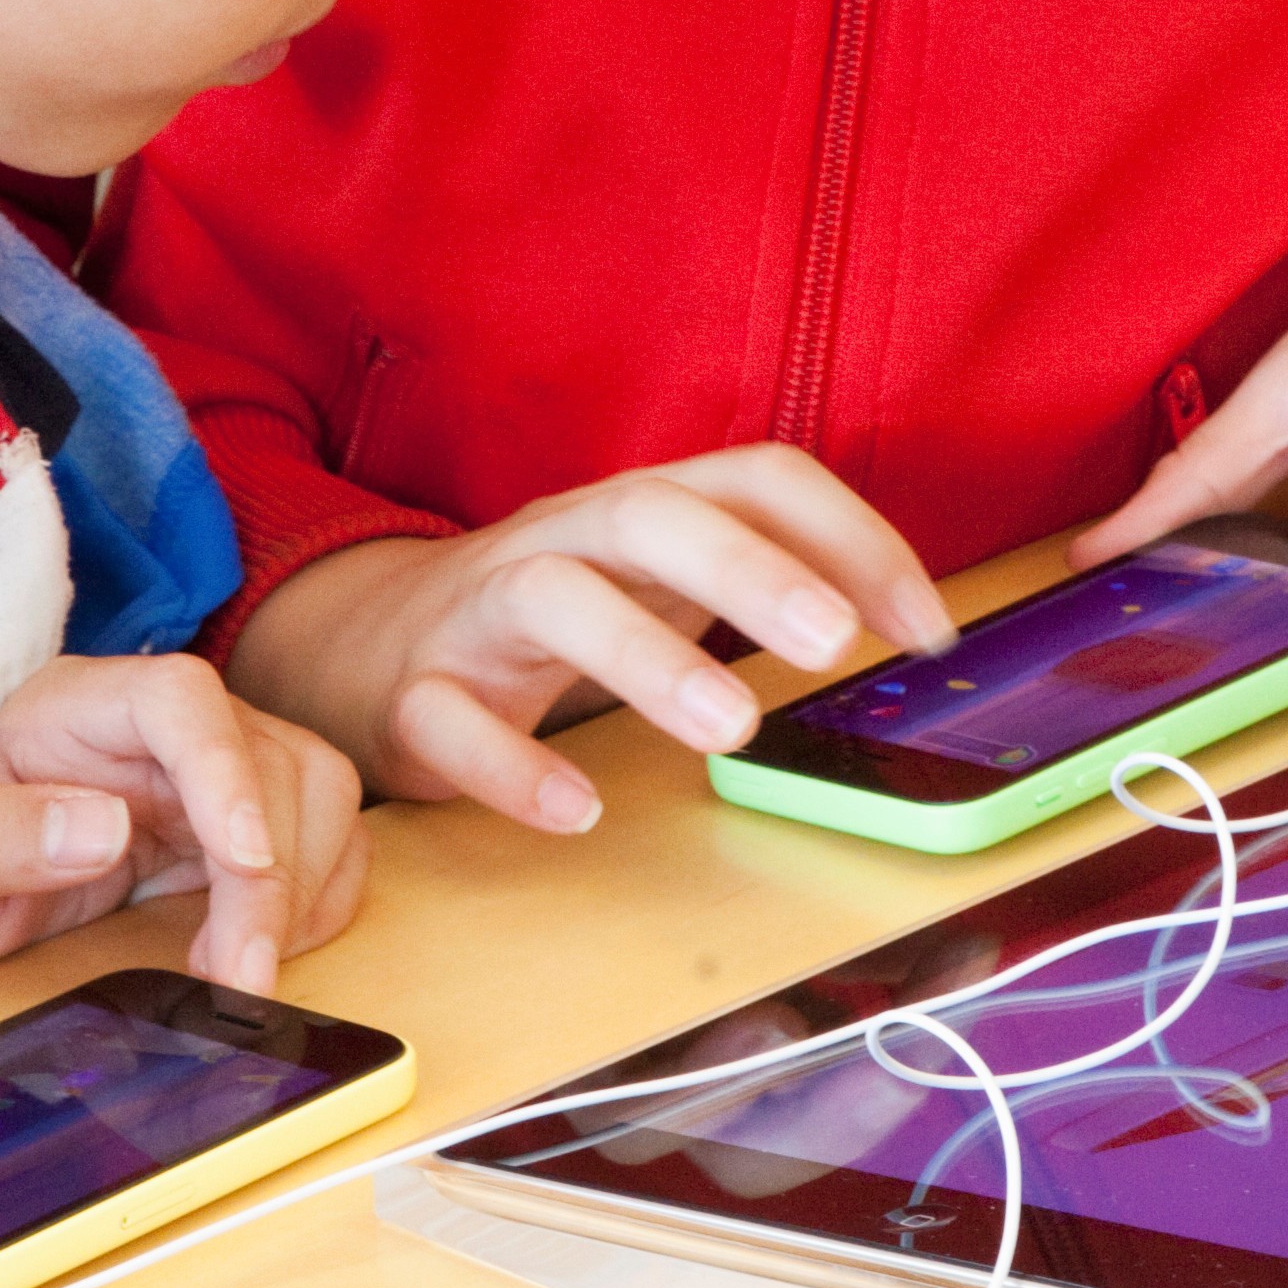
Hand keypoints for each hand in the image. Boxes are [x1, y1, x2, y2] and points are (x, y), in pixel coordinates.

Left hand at [0, 655, 369, 999]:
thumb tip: (102, 825)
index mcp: (72, 709)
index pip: (178, 697)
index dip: (226, 771)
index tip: (244, 861)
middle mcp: (154, 724)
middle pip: (265, 753)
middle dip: (271, 872)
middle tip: (238, 976)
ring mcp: (211, 768)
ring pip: (316, 789)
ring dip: (302, 887)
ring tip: (240, 970)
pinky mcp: (247, 821)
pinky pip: (327, 837)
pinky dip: (317, 899)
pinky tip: (264, 948)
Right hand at [229, 447, 955, 835]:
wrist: (361, 643)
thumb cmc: (551, 613)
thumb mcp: (658, 579)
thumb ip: (766, 584)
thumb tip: (912, 627)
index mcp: (639, 510)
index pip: (753, 477)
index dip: (849, 536)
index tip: (926, 628)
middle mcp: (562, 539)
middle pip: (648, 514)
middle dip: (746, 568)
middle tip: (831, 640)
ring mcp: (479, 612)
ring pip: (550, 597)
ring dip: (645, 657)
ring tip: (731, 730)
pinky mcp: (413, 693)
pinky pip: (450, 719)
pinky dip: (512, 765)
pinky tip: (578, 811)